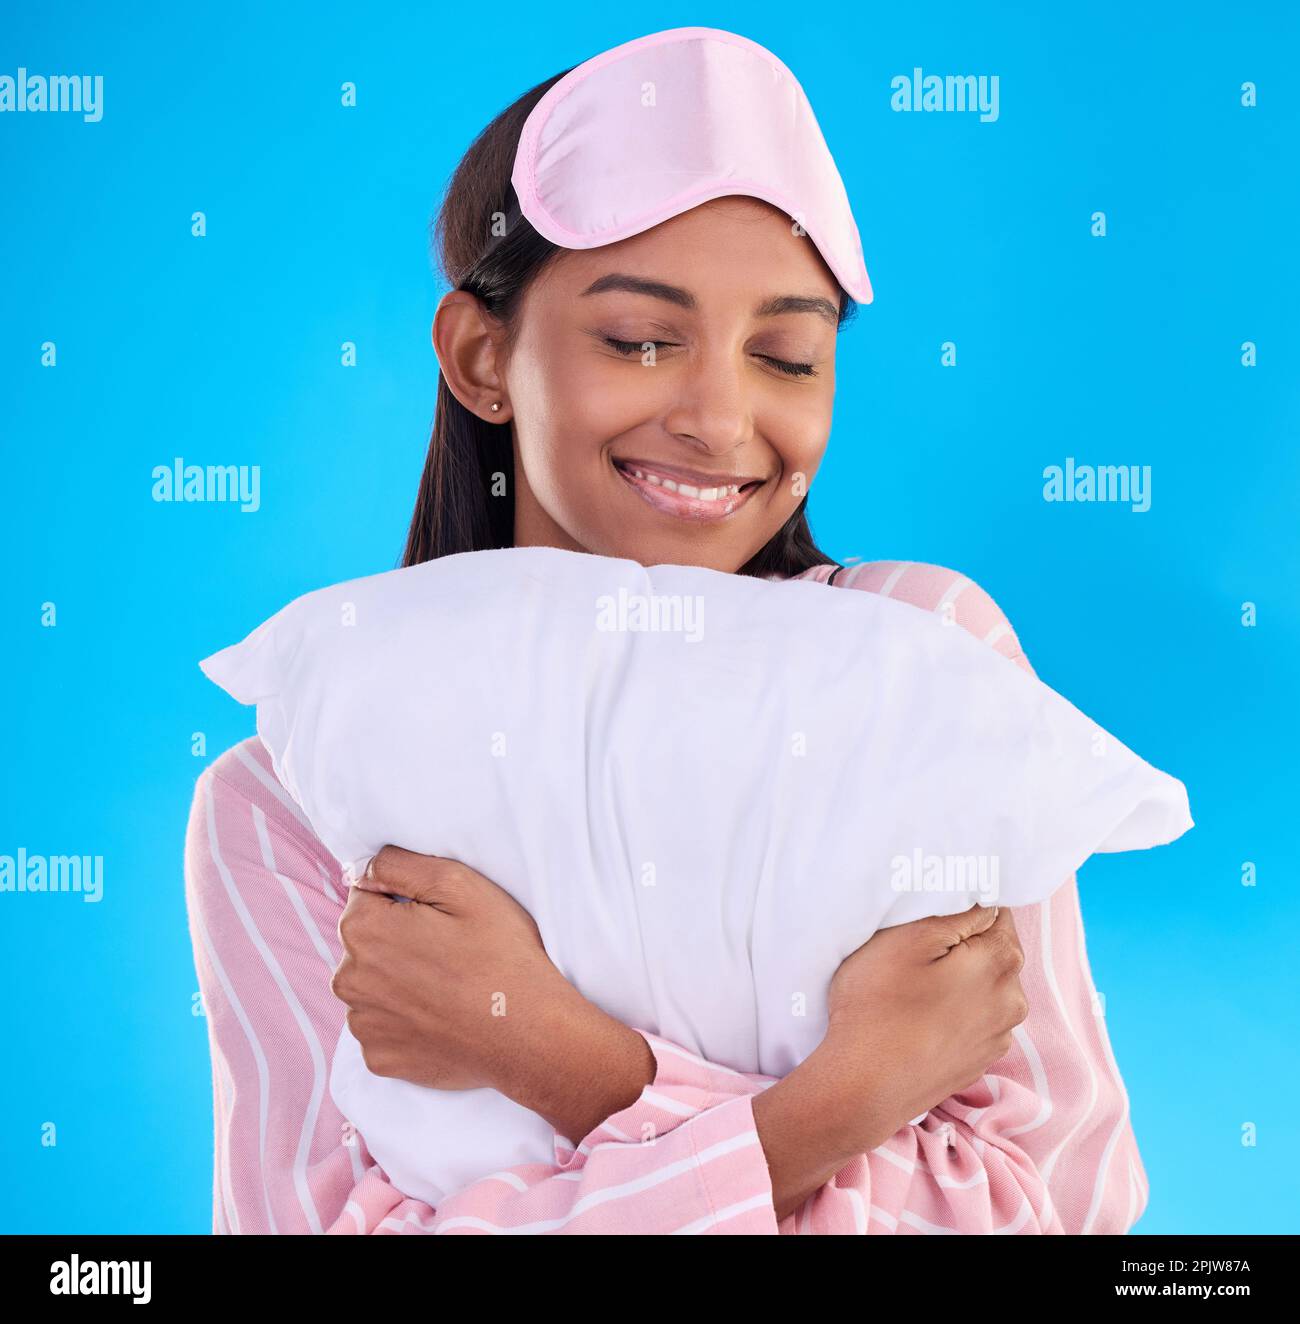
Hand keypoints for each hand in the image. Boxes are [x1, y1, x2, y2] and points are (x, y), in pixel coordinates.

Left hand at [331, 846, 583, 1092]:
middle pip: (365, 941)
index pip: (365, 895)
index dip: (405, 899)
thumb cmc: (500, 953)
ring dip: (397, 980)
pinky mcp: (379, 1058)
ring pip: (372, 984)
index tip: (440, 917)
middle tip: (450, 950)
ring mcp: (362, 1024)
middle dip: (396, 938)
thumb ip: (399, 864)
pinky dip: (404, 1019)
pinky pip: (382, 1026)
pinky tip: (440, 1016)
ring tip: (447, 985)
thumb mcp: (459, 884)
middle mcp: (349, 979)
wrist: (529, 1033)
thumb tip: (362, 867)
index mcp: (363, 930)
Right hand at [819, 903, 1028, 1152]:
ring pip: (987, 985)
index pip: (997, 910)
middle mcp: (1014, 999)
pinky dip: (957, 1010)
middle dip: (965, 943)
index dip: (963, 905)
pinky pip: (976, 1017)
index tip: (929, 914)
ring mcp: (1000, 1035)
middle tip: (917, 948)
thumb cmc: (878, 1007)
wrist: (864, 1088)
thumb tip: (986, 903)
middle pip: (996, 949)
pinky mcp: (981, 1060)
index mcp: (1001, 961)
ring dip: (962, 978)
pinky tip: (922, 1016)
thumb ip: (957, 914)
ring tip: (917, 986)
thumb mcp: (908, 939)